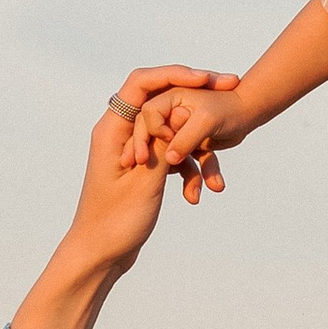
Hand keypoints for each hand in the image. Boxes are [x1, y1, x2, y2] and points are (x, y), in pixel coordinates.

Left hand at [70, 68, 238, 275]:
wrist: (100, 255)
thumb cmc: (114, 222)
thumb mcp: (144, 180)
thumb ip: (164, 145)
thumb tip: (182, 114)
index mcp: (112, 129)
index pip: (142, 82)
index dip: (175, 74)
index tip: (206, 79)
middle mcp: (120, 133)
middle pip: (162, 103)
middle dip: (195, 104)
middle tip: (227, 91)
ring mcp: (134, 150)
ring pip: (172, 134)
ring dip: (195, 151)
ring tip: (217, 174)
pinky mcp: (143, 168)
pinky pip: (170, 156)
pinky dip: (187, 170)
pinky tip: (202, 191)